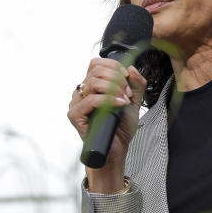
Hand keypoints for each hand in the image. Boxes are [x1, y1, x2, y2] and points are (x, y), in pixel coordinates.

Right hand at [67, 59, 146, 190]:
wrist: (117, 149)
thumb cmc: (121, 127)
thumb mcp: (134, 101)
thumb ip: (136, 84)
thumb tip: (131, 68)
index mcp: (93, 86)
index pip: (97, 63)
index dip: (114, 66)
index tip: (127, 77)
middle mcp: (82, 92)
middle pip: (96, 70)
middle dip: (117, 78)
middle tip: (128, 92)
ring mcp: (77, 103)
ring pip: (93, 82)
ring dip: (114, 88)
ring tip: (125, 100)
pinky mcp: (75, 115)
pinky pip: (90, 100)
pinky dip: (109, 100)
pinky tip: (121, 104)